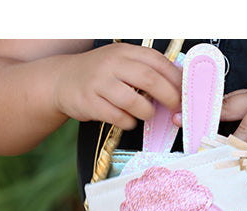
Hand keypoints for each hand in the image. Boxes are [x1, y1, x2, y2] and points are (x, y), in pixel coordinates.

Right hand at [53, 42, 181, 129]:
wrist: (62, 80)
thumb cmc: (101, 75)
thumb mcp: (121, 63)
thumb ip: (146, 70)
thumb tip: (179, 86)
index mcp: (125, 52)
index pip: (158, 62)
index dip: (176, 79)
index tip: (184, 94)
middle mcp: (112, 64)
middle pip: (150, 79)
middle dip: (168, 97)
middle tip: (174, 109)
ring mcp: (99, 82)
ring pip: (133, 100)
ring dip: (147, 112)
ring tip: (147, 114)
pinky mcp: (89, 102)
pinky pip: (116, 116)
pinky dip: (128, 122)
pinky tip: (128, 120)